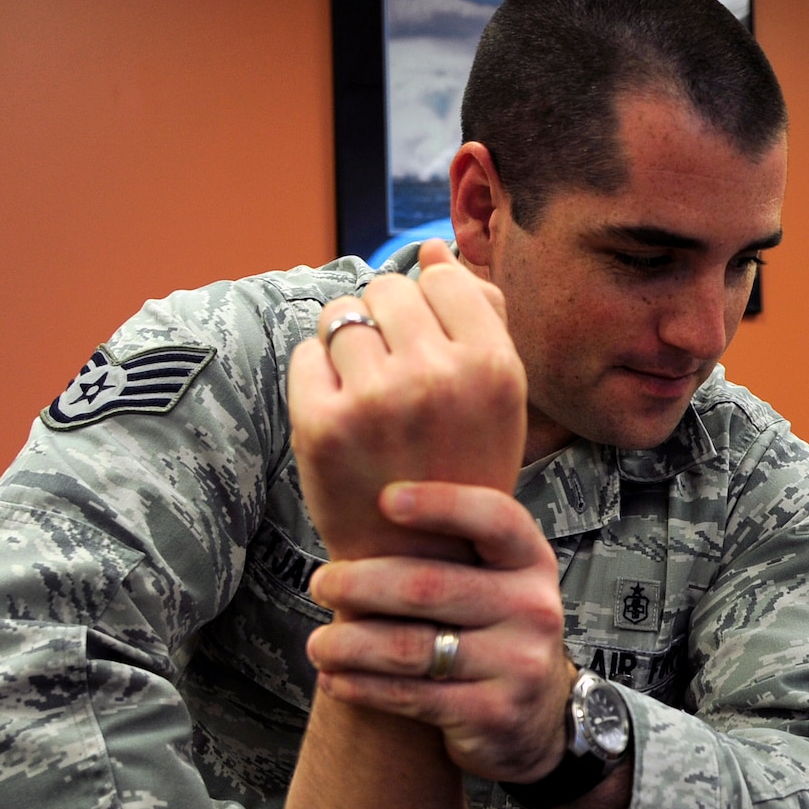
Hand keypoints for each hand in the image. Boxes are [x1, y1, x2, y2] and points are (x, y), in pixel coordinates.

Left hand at [286, 240, 525, 563]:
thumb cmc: (462, 467)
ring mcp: (378, 401)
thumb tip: (433, 247)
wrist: (420, 560)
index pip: (440, 277)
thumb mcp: (501, 397)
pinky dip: (317, 377)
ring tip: (367, 393)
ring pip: (341, 316)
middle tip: (393, 376)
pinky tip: (342, 415)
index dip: (427, 305)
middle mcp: (440, 379)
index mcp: (496, 368)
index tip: (427, 344)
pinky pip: (306, 354)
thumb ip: (481, 315)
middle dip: (384, 322)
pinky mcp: (322, 425)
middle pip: (387, 290)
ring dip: (347, 345)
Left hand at [305, 481, 579, 783]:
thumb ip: (453, 546)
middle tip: (321, 584)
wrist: (535, 717)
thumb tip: (361, 499)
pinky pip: (409, 695)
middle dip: (358, 584)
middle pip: (427, 587)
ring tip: (318, 642)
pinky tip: (334, 678)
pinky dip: (360, 686)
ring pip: (408, 648)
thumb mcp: (496, 581)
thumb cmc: (492, 631)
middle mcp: (533, 609)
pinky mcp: (493, 714)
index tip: (384, 499)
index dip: (440, 504)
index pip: (493, 519)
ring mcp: (518, 665)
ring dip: (347, 644)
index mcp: (530, 562)